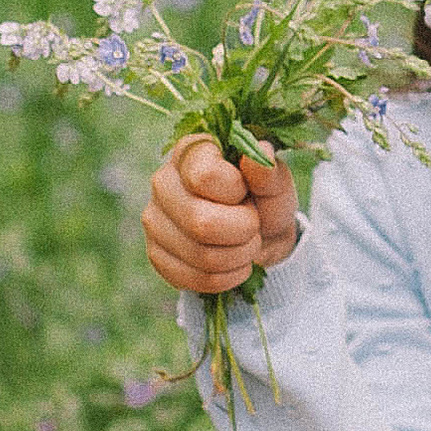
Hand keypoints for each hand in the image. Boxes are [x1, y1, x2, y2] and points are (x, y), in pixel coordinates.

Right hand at [142, 134, 298, 295]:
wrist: (260, 238)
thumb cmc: (265, 201)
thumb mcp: (276, 184)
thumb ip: (269, 171)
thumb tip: (262, 152)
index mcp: (191, 151)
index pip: (205, 176)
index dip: (236, 192)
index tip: (246, 192)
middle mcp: (163, 182)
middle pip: (202, 222)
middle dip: (244, 230)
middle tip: (253, 224)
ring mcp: (154, 220)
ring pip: (201, 255)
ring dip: (239, 256)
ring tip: (246, 243)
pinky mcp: (156, 254)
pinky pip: (194, 279)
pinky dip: (227, 277)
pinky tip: (232, 263)